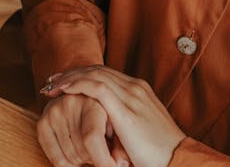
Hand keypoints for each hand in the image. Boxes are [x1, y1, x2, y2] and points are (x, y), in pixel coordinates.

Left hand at [41, 66, 184, 166]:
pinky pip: (96, 87)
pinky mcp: (125, 109)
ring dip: (69, 78)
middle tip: (52, 80)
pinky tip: (62, 90)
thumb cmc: (160, 153)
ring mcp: (131, 95)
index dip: (83, 76)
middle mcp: (135, 88)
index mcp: (139, 91)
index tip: (65, 82)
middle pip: (98, 70)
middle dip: (72, 73)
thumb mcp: (141, 131)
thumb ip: (125, 122)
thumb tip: (106, 127)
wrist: (178, 160)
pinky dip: (76, 85)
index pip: (106, 74)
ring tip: (51, 86)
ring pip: (94, 75)